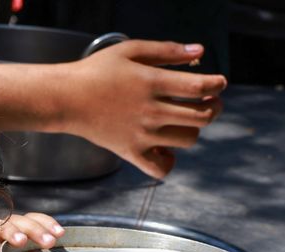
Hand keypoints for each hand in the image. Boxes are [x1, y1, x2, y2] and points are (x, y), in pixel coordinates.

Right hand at [51, 40, 226, 178]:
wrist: (66, 98)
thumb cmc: (97, 70)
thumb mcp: (130, 50)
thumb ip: (167, 50)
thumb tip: (200, 51)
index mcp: (152, 82)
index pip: (200, 87)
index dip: (217, 84)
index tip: (219, 83)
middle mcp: (151, 111)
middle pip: (203, 116)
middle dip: (215, 107)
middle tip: (211, 102)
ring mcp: (142, 135)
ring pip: (189, 139)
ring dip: (194, 129)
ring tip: (185, 120)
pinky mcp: (131, 152)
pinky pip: (162, 168)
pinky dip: (170, 161)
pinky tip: (166, 147)